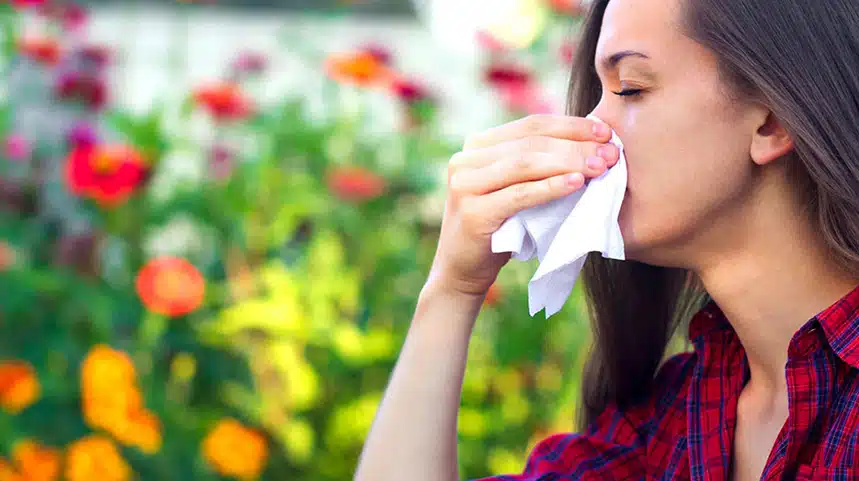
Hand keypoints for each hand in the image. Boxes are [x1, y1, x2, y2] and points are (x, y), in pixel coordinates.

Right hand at [427, 114, 618, 297]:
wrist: (463, 270)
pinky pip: (520, 195)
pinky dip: (551, 187)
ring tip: (600, 167)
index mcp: (477, 146)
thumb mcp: (513, 187)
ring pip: (525, 164)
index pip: (532, 125)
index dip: (571, 126)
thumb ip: (536, 164)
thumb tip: (591, 144)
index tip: (605, 133)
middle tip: (611, 153)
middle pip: (532, 143)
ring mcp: (465, 185)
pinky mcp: (473, 212)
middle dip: (576, 145)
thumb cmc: (498, 228)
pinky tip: (577, 183)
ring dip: (569, 162)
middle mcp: (465, 159)